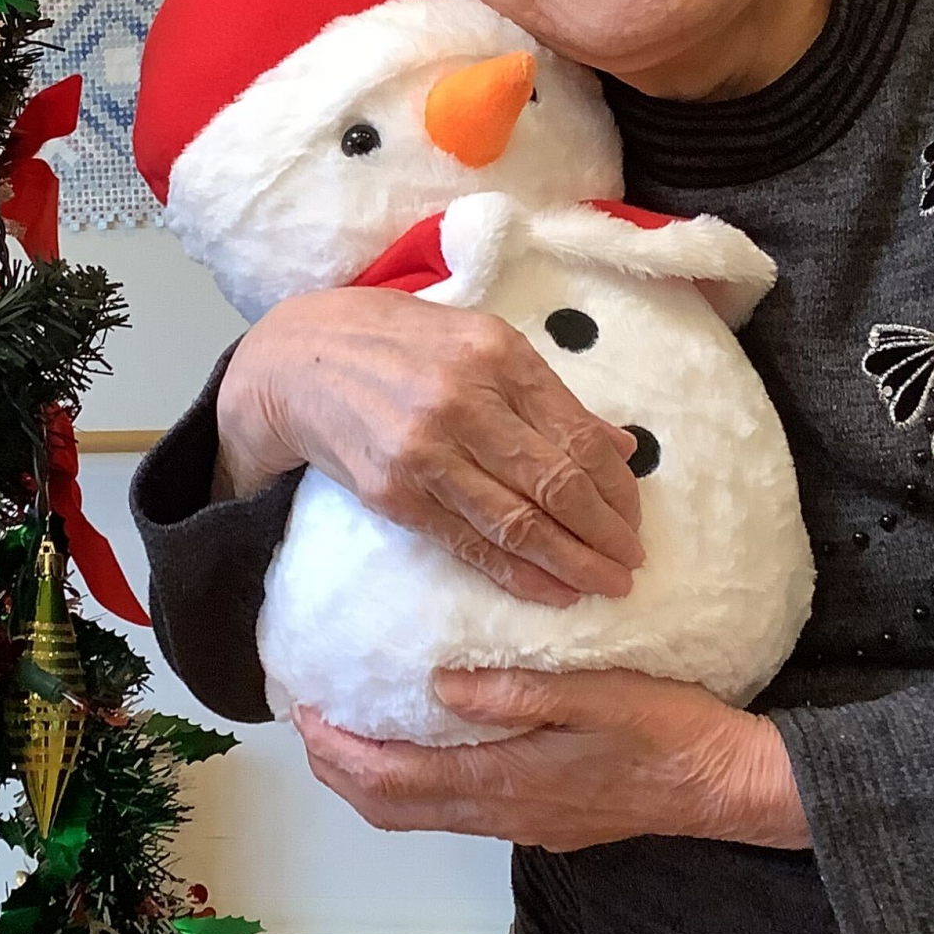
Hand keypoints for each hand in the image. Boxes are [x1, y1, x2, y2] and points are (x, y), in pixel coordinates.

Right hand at [214, 285, 643, 605]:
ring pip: (517, 521)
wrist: (298, 360)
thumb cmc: (397, 346)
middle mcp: (464, 400)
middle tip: (630, 565)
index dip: (617, 490)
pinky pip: (468, 543)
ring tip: (603, 586)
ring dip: (570, 564)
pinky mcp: (393, 492)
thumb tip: (620, 446)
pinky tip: (548, 590)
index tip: (635, 521)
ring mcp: (426, 450)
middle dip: (604, 535)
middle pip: (556, 483)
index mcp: (497, 355)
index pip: (578, 436)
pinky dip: (515, 573)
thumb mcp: (478, 342)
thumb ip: (549, 395)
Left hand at [294, 667, 810, 851]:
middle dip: (339, 772)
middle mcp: (503, 814)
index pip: (392, 780)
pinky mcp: (543, 822)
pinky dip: (416, 784)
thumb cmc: (669, 731)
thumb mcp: (595, 693)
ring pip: (421, 815)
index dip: (338, 752)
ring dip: (373, 780)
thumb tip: (437, 684)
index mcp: (506, 781)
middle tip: (310, 721)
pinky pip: (456, 811)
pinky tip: (423, 743)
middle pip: (392, 810)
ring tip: (350, 730)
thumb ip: (515, 692)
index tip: (304, 712)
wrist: (728, 787)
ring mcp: (522, 824)